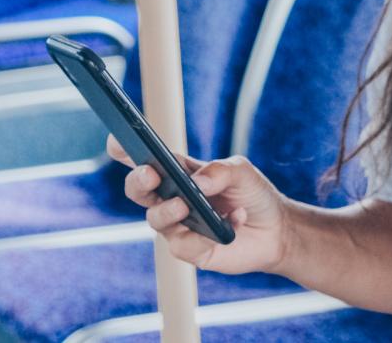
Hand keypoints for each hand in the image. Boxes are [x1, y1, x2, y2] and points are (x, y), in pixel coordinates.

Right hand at [107, 135, 291, 274]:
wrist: (275, 230)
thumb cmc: (252, 194)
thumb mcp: (242, 171)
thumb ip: (220, 170)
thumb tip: (197, 182)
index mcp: (180, 172)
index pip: (147, 158)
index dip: (125, 150)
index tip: (116, 141)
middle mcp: (171, 198)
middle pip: (138, 189)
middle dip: (138, 180)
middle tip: (150, 173)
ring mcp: (177, 225)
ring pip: (154, 218)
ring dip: (168, 210)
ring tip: (187, 205)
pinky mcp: (189, 250)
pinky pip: (182, 245)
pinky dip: (205, 236)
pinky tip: (227, 225)